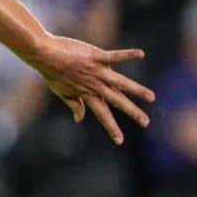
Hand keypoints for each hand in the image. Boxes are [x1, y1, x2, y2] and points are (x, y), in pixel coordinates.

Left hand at [27, 34, 154, 144]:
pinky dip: (128, 55)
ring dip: (137, 90)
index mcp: (87, 95)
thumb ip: (74, 105)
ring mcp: (96, 71)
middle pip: (116, 101)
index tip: (120, 141)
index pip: (102, 115)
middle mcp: (94, 85)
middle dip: (132, 112)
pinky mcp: (96, 57)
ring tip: (152, 97)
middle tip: (146, 123)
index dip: (111, 128)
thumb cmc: (53, 73)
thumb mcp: (62, 92)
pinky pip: (115, 56)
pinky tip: (141, 54)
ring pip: (121, 83)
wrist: (44, 54)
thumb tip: (79, 119)